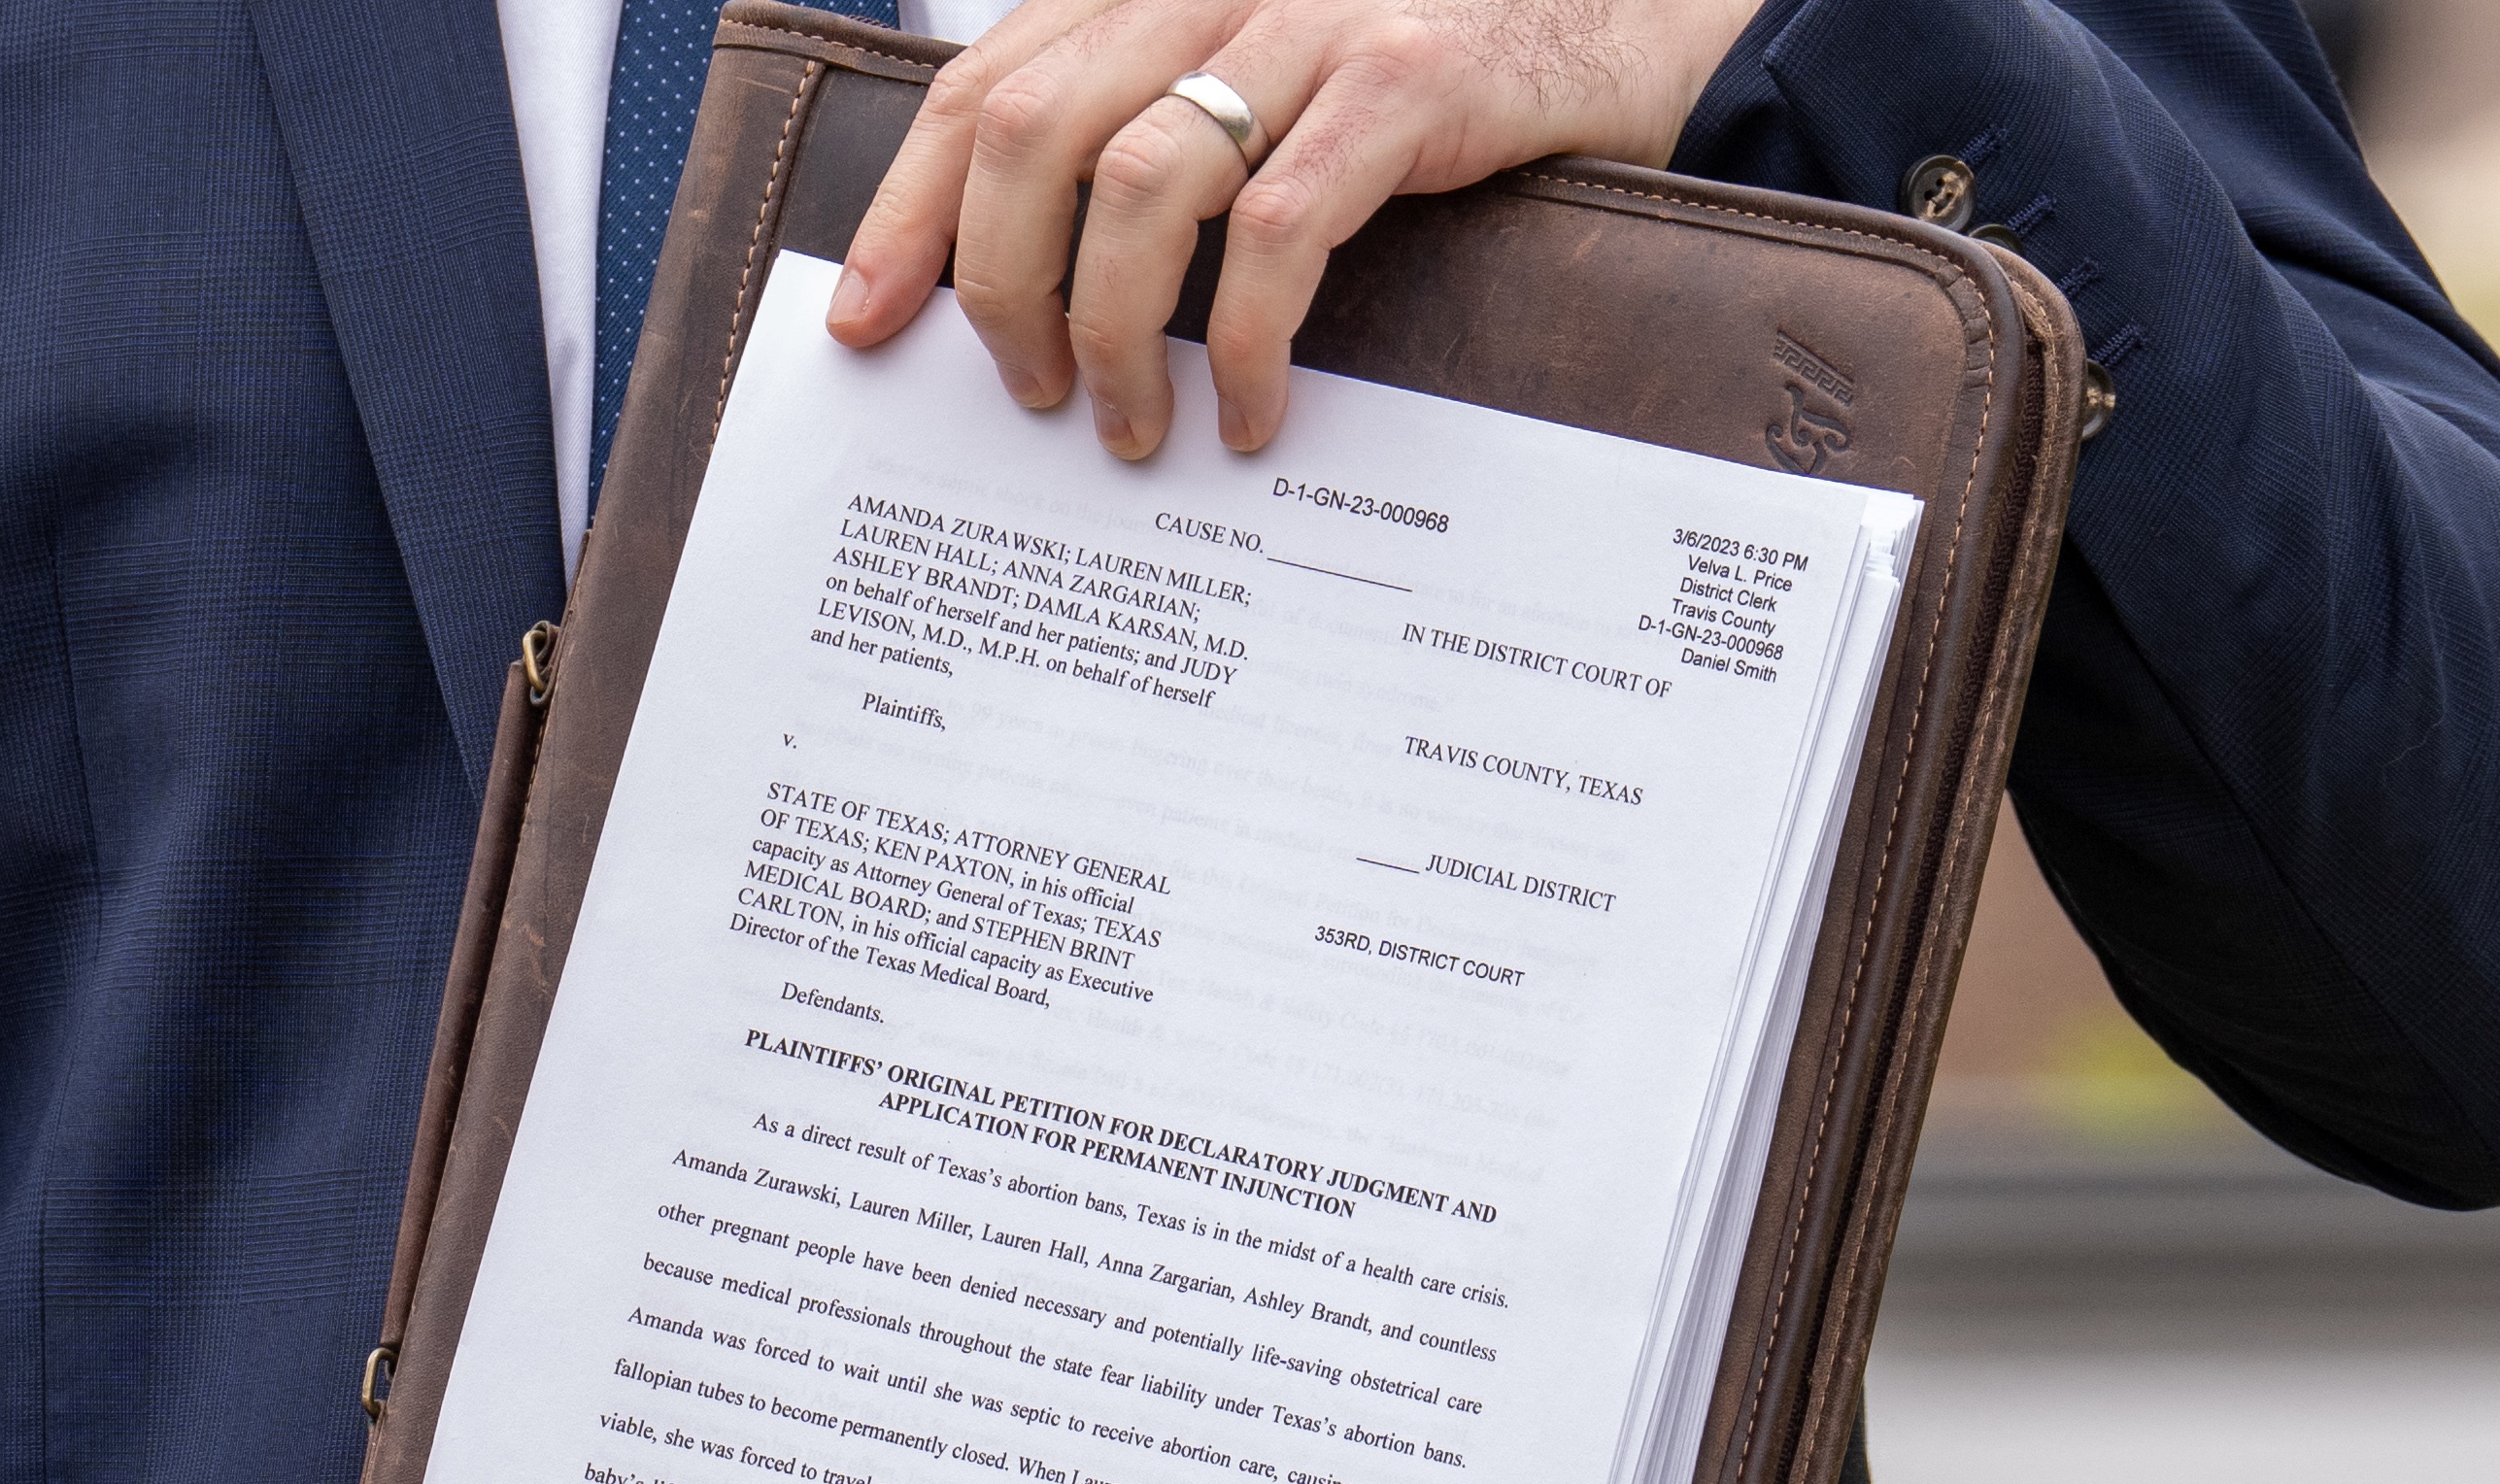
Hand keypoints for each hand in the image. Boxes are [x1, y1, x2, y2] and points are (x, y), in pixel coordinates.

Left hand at [828, 0, 1764, 458]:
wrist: (1632, 20)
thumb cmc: (1436, 77)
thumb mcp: (1268, 82)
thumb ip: (1157, 136)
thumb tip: (1035, 289)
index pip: (981, 87)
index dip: (910, 209)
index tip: (867, 320)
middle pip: (1029, 136)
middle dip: (1000, 290)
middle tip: (1029, 396)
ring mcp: (1310, 24)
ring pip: (1132, 185)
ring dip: (1113, 333)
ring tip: (1132, 427)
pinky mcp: (1405, 84)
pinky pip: (1275, 229)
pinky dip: (1243, 339)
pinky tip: (1250, 411)